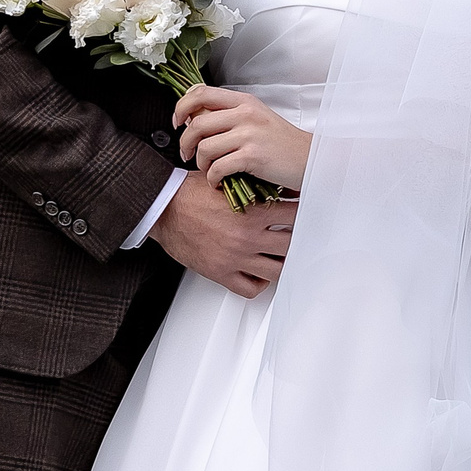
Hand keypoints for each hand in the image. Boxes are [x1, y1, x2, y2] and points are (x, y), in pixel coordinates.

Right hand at [148, 171, 296, 298]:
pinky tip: (260, 274)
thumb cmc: (191, 193)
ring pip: (276, 271)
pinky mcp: (220, 272)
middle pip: (291, 245)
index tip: (306, 213)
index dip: (304, 213)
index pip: (294, 215)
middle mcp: (247, 237)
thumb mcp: (229, 182)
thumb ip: (256, 188)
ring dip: (282, 264)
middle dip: (297, 240)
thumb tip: (280, 188)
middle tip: (298, 236)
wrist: (164, 208)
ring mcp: (235, 257)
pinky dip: (260, 284)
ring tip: (282, 256)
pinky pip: (250, 289)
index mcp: (252, 212)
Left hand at [174, 85, 313, 189]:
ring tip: (209, 170)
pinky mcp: (253, 156)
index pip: (200, 93)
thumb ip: (229, 115)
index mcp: (244, 101)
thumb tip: (194, 119)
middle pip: (197, 123)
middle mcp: (246, 113)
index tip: (178, 123)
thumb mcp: (257, 119)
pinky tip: (219, 181)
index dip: (181, 107)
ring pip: (205, 147)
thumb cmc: (283, 143)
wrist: (312, 158)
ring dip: (200, 163)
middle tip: (186, 154)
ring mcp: (249, 134)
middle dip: (185, 143)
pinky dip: (213, 179)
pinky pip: (217, 168)